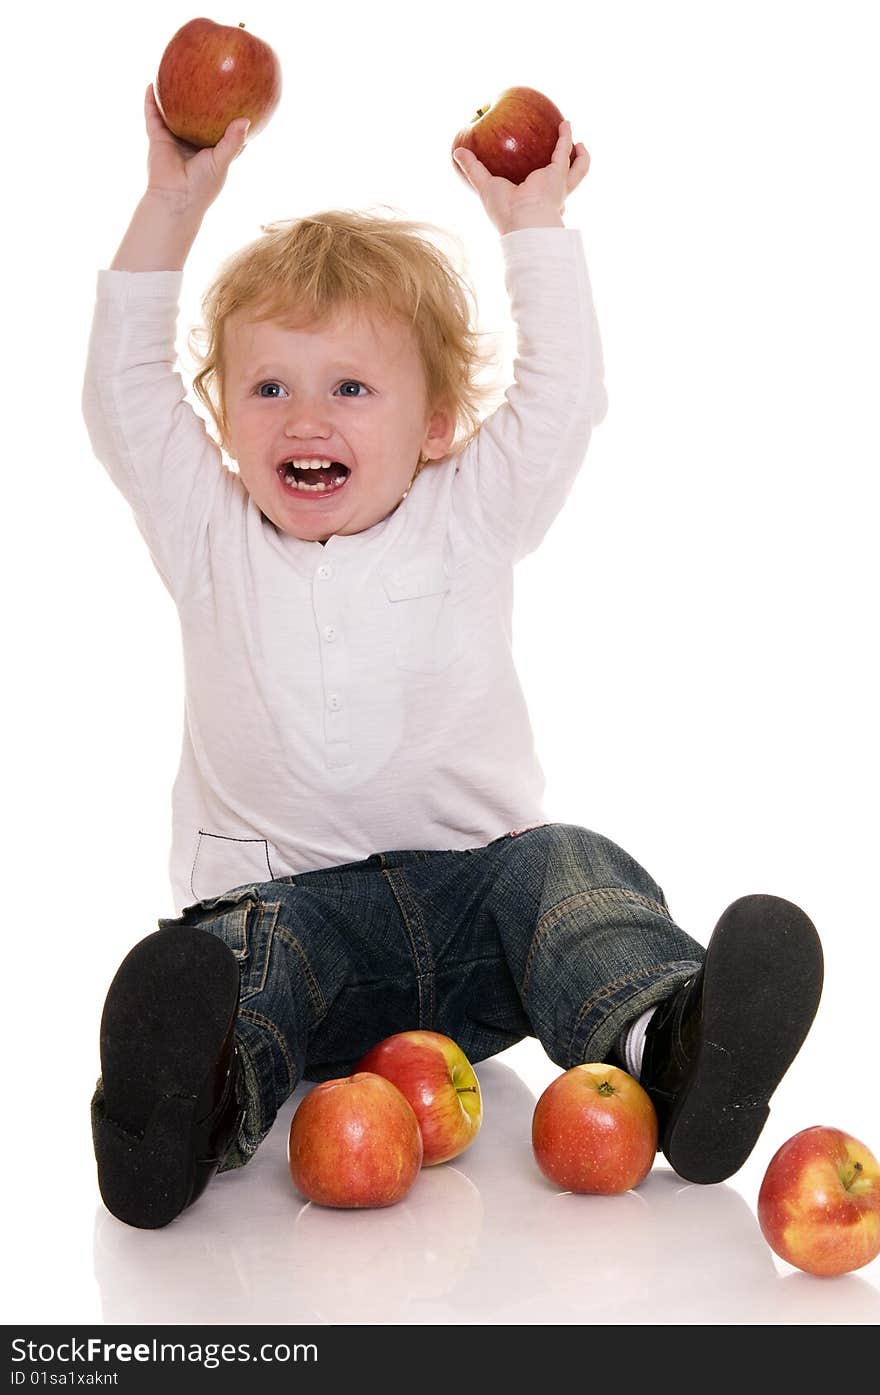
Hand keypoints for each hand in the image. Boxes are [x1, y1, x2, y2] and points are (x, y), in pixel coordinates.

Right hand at [143, 83, 248, 212]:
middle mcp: (193, 142)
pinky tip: (151, 83)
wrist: (176, 199)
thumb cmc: (202, 185)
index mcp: (211, 150)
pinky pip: (153, 116)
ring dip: (173, 94)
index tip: (238, 95)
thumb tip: (245, 120)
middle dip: (202, 97)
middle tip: (207, 74)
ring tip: (175, 71)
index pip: (223, 129)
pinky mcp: (158, 138)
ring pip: (174, 112)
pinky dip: (151, 101)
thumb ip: (233, 142)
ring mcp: (175, 139)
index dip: (229, 114)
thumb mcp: (222, 161)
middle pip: (198, 115)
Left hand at [453, 120, 589, 233]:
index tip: (537, 181)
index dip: (542, 192)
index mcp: (534, 205)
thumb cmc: (505, 211)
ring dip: (580, 158)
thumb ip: (473, 168)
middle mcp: (549, 198)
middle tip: (564, 161)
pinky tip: (564, 124)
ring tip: (578, 142)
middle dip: (567, 174)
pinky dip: (566, 138)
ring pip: (577, 172)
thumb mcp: (484, 186)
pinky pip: (564, 152)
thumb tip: (457, 151)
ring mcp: (557, 187)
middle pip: (564, 185)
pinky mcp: (559, 174)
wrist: (524, 221)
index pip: (540, 198)